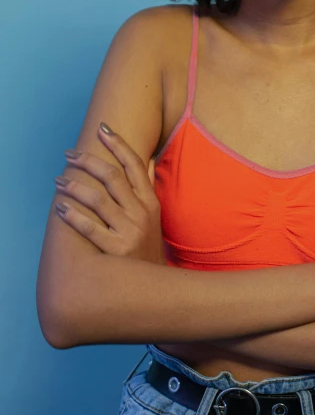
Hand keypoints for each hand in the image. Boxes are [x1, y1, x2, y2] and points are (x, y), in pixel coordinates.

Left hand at [55, 123, 166, 265]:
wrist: (154, 285)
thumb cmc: (148, 245)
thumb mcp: (155, 214)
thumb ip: (149, 185)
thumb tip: (149, 158)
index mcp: (150, 201)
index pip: (134, 165)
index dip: (118, 144)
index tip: (102, 129)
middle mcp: (141, 213)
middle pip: (113, 177)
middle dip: (89, 161)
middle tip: (69, 154)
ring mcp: (129, 231)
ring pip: (98, 199)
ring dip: (75, 186)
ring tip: (59, 180)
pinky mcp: (115, 250)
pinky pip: (89, 228)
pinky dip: (73, 216)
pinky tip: (60, 208)